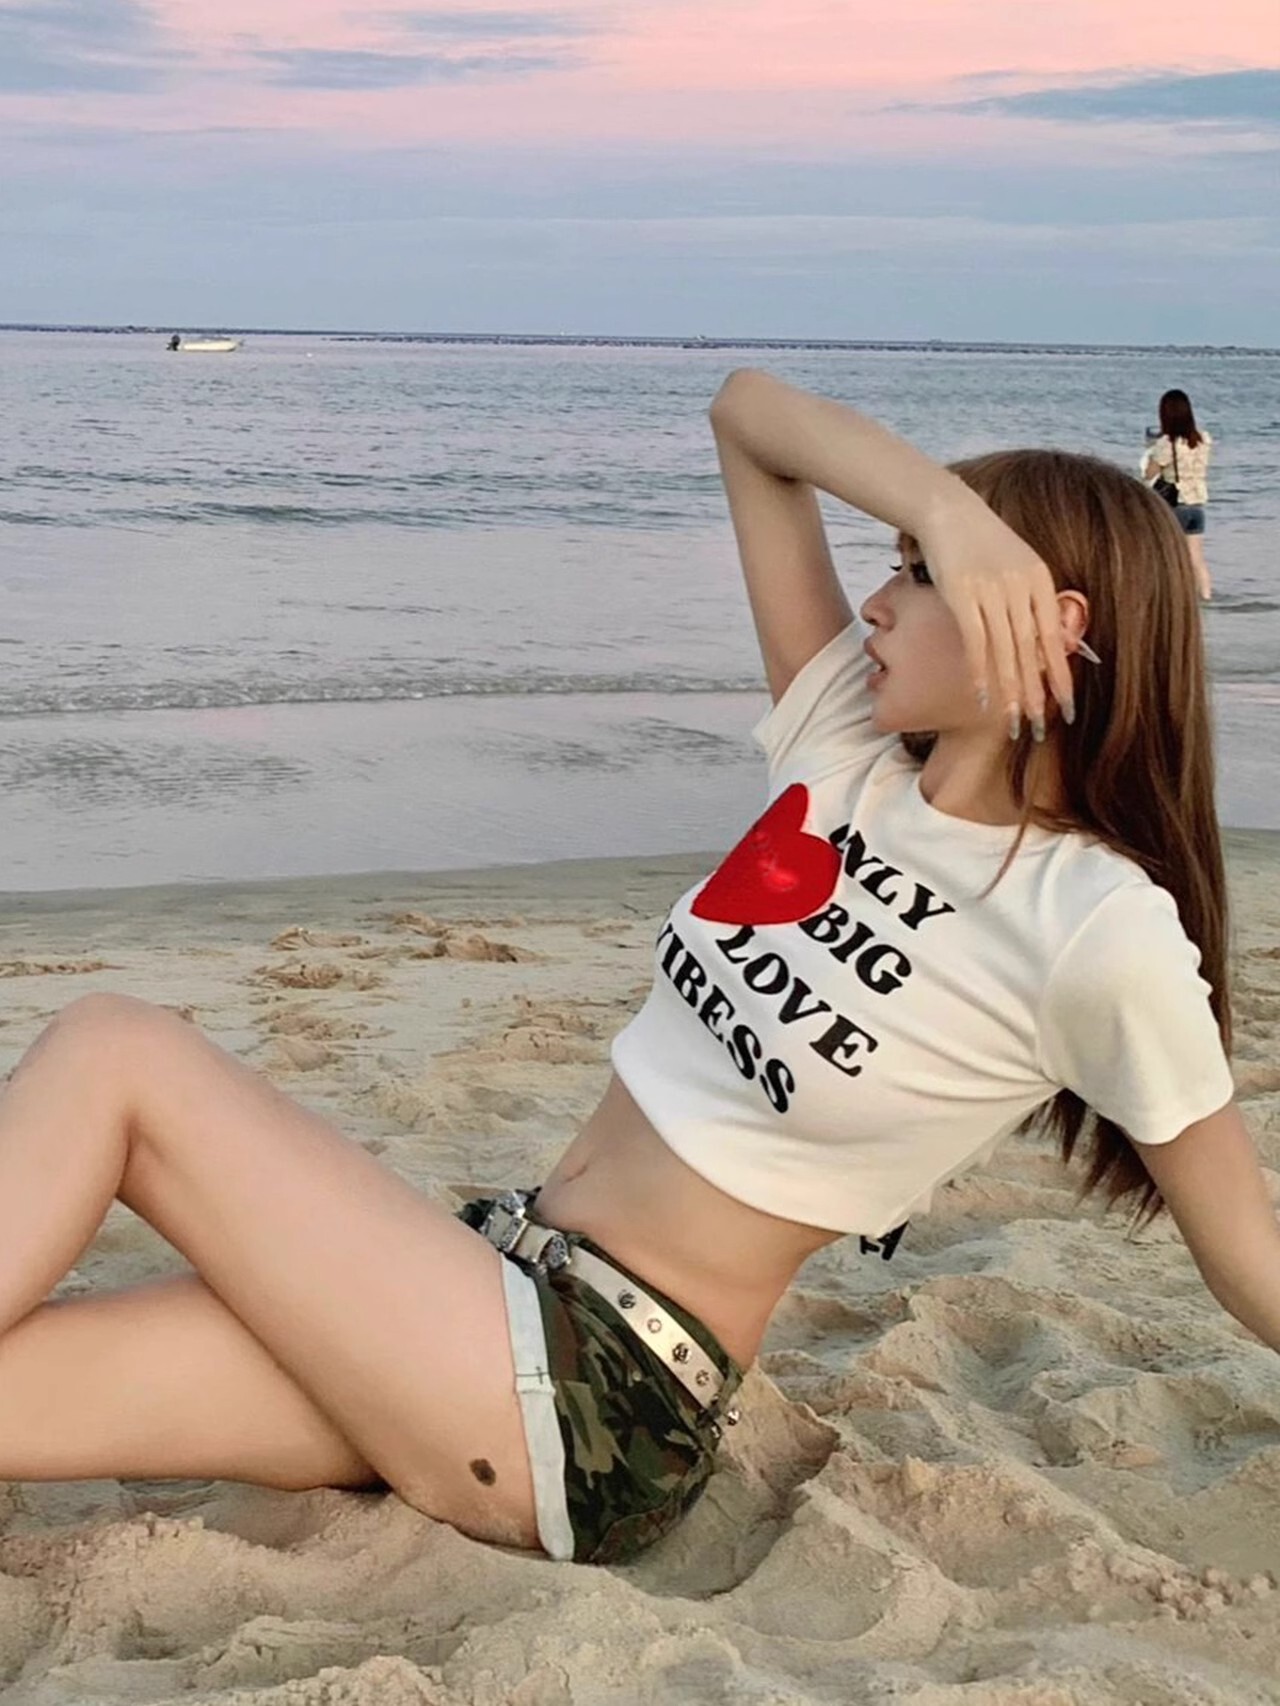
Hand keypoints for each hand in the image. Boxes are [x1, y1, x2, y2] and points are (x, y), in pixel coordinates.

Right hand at [918, 481, 1075, 738]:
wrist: (948, 511)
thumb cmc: (980, 541)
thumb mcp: (1017, 564)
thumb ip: (1031, 599)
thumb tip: (1043, 638)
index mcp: (1040, 580)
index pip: (1054, 638)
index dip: (1061, 675)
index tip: (1068, 707)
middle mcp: (1021, 587)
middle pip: (1032, 651)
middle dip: (1037, 694)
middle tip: (1040, 727)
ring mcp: (991, 591)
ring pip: (1006, 652)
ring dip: (1010, 691)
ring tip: (1013, 722)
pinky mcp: (962, 594)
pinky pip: (976, 641)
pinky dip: (980, 671)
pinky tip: (982, 696)